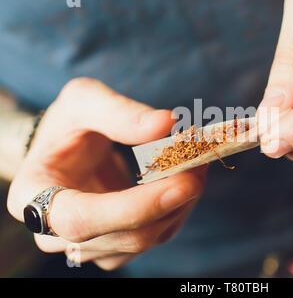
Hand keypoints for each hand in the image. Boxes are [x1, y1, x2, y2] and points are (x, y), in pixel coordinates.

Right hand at [7, 78, 206, 269]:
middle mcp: (58, 235)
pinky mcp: (118, 245)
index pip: (81, 220)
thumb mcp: (82, 101)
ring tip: (198, 161)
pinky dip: (180, 206)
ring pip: (149, 238)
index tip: (180, 183)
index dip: (133, 208)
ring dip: (183, 201)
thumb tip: (167, 124)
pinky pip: (157, 234)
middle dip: (173, 199)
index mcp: (34, 198)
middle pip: (126, 235)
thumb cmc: (68, 126)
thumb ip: (118, 111)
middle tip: (202, 159)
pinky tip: (187, 178)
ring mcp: (91, 246)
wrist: (66, 151)